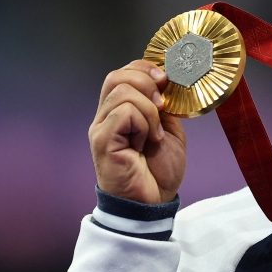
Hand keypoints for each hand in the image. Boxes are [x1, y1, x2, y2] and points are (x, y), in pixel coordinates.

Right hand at [89, 60, 185, 203]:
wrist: (153, 203)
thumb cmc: (158, 171)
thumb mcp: (169, 130)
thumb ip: (164, 107)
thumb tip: (166, 84)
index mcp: (121, 111)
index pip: (123, 73)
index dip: (145, 69)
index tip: (167, 80)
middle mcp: (106, 116)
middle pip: (117, 76)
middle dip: (147, 82)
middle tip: (163, 105)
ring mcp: (102, 128)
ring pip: (122, 93)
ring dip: (149, 110)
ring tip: (154, 134)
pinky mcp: (103, 140)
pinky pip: (123, 113)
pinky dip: (143, 123)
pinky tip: (146, 142)